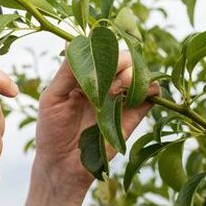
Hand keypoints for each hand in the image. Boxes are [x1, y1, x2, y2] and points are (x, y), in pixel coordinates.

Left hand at [33, 50, 159, 199]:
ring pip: (140, 70)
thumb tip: (74, 42)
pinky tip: (131, 98)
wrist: (63, 164)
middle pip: (124, 56)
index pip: (101, 48)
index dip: (103, 50)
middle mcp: (105, 81)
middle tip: (106, 82)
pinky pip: (153, 92)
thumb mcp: (52, 98)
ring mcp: (121, 95)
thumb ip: (67, 72)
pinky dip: (149, 88)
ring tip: (115, 91)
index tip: (96, 61)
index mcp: (85, 73)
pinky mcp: (135, 112)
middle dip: (119, 63)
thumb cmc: (52, 130)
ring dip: (132, 75)